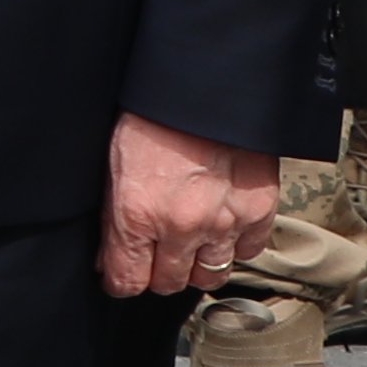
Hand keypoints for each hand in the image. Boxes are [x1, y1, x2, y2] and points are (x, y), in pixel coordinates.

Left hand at [101, 113, 275, 298]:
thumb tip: (107, 259)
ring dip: (197, 264)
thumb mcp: (112, 166)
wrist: (202, 82)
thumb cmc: (151, 115)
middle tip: (156, 252)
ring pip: (210, 275)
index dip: (120, 280)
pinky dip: (235, 245)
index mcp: (137, 215)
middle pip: (168, 283)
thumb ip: (113, 219)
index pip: (127, 282)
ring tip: (191, 242)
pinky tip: (223, 227)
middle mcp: (181, 227)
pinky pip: (247, 252)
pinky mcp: (258, 211)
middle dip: (157, 272)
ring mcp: (224, 221)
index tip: (122, 274)